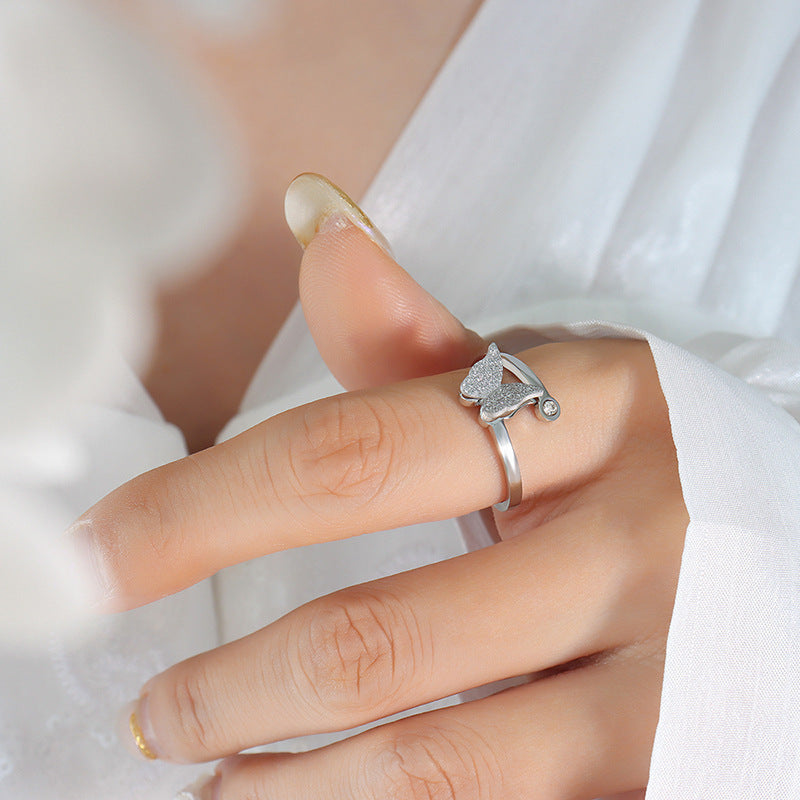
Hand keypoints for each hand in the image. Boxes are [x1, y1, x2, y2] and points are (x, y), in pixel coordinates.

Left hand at [73, 205, 686, 798]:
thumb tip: (321, 231)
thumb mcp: (563, 388)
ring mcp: (668, 666)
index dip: (201, 510)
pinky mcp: (679, 760)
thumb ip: (428, 339)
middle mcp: (635, 537)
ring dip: (296, 786)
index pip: (350, 454)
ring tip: (214, 790)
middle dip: (235, 686)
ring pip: (439, 755)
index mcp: (592, 413)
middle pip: (378, 632)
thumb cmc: (660, 462)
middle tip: (157, 711)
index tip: (102, 557)